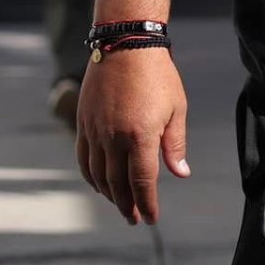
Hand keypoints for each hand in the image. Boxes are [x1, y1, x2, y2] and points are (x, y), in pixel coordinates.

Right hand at [75, 48, 190, 224]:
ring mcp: (95, 131)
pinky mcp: (83, 122)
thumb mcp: (176, 109)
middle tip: (136, 218)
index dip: (147, 203)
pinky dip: (90, 176)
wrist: (126, 45)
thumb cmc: (158, 76)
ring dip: (108, 194)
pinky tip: (99, 183)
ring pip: (97, 174)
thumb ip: (175, 145)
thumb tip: (180, 174)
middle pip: (117, 184)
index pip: (142, 182)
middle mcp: (113, 138)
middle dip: (128, 205)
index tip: (152, 219)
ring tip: (121, 204)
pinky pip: (83, 158)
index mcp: (140, 136)